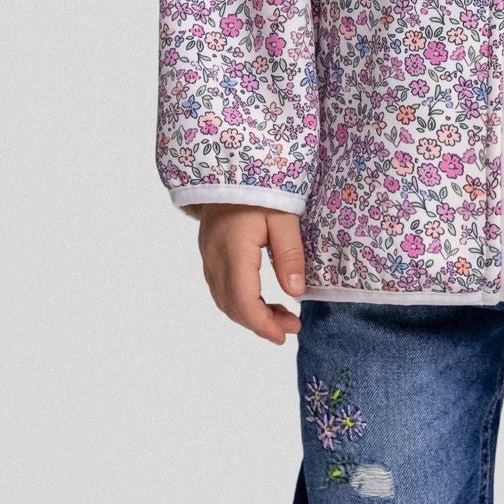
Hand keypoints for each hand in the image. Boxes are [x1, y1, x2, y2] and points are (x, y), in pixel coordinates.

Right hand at [183, 202, 305, 343]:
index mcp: (234, 250)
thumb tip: (295, 292)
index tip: (284, 335)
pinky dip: (240, 302)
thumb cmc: (259, 188)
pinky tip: (262, 300)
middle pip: (232, 306)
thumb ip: (289, 254)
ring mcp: (208, 256)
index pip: (243, 300)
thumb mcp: (283, 217)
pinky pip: (220, 288)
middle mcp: (215, 258)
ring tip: (281, 316)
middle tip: (290, 327)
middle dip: (260, 323)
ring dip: (250, 314)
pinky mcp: (209, 253)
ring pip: (224, 300)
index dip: (262, 324)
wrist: (229, 168)